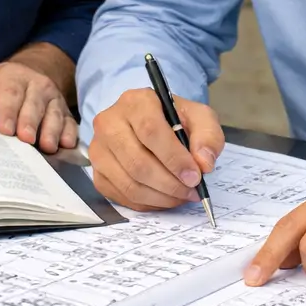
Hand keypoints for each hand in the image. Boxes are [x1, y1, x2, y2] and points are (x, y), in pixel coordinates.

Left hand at [0, 60, 76, 153]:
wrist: (29, 73)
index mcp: (9, 79)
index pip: (10, 93)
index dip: (9, 111)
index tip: (5, 130)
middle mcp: (35, 86)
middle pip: (36, 103)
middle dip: (33, 122)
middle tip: (29, 141)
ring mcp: (53, 99)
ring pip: (56, 113)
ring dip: (54, 130)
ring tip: (50, 148)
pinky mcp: (65, 112)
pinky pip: (72, 122)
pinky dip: (72, 134)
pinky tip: (70, 147)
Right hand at [89, 88, 223, 210]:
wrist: (151, 124)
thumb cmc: (174, 120)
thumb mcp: (199, 117)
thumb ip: (207, 135)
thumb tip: (204, 163)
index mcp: (135, 101)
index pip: (150, 131)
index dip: (174, 158)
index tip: (195, 176)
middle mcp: (109, 122)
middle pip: (137, 162)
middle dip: (170, 183)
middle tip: (192, 191)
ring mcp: (99, 148)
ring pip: (129, 183)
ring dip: (161, 197)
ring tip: (182, 195)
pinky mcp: (97, 172)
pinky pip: (122, 196)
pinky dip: (148, 204)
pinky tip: (165, 197)